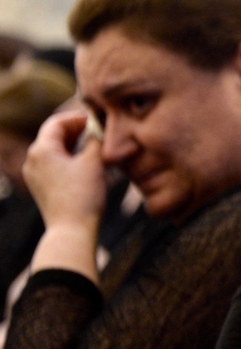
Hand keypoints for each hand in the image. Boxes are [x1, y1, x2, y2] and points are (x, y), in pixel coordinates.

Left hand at [23, 112, 106, 281]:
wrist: (72, 231)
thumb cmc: (83, 196)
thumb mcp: (94, 162)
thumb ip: (95, 140)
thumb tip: (99, 128)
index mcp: (41, 149)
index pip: (57, 122)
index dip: (78, 117)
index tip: (97, 118)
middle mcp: (33, 159)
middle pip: (54, 135)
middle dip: (77, 131)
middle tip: (99, 130)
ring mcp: (35, 175)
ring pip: (55, 150)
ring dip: (75, 145)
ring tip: (96, 147)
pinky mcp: (42, 187)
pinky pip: (55, 165)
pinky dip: (70, 158)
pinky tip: (88, 164)